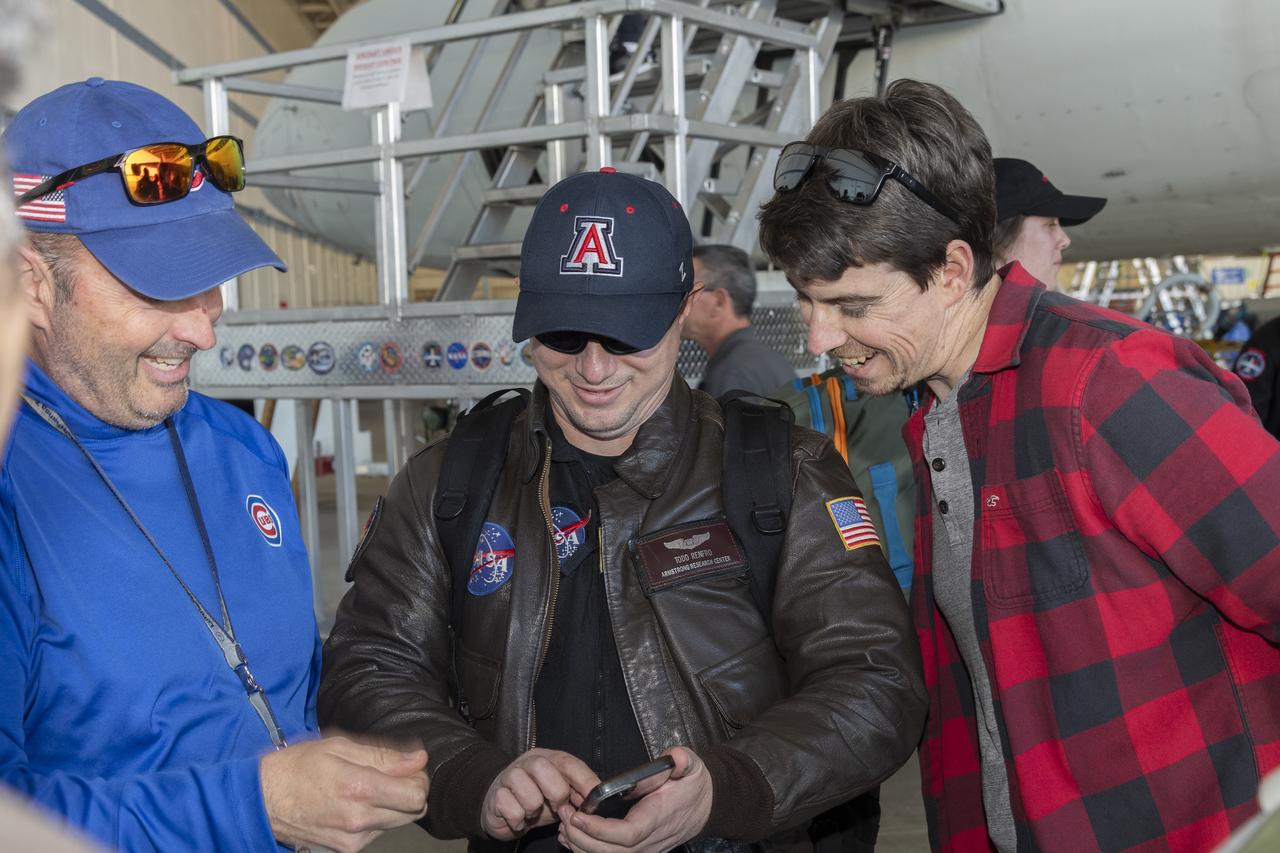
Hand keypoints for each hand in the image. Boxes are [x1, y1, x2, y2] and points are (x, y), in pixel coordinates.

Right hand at [260, 735, 428, 852]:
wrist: (263, 800)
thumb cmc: (299, 767)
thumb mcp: (340, 746)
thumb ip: (384, 754)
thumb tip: (418, 758)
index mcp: (359, 788)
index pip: (416, 795)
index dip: (420, 778)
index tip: (412, 767)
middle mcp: (359, 818)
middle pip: (414, 811)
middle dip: (411, 791)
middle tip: (394, 775)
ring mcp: (353, 838)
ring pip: (397, 822)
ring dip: (393, 805)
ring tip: (368, 787)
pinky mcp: (346, 849)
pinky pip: (377, 832)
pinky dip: (376, 818)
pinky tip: (355, 803)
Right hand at [481, 748, 599, 840]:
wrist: (501, 805)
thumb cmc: (535, 797)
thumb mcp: (559, 795)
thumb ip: (575, 793)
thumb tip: (595, 802)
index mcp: (549, 758)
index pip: (568, 762)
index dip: (584, 780)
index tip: (594, 800)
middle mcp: (528, 762)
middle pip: (544, 768)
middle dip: (556, 793)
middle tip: (558, 807)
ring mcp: (510, 776)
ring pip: (527, 790)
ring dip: (534, 809)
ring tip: (533, 812)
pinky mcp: (496, 794)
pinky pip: (511, 809)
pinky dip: (519, 820)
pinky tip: (520, 819)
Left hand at [557, 747, 712, 852]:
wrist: (706, 805)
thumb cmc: (693, 785)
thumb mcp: (692, 766)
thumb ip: (682, 761)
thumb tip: (675, 758)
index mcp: (658, 819)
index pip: (627, 834)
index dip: (600, 830)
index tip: (578, 816)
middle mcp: (650, 841)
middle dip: (582, 839)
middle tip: (562, 815)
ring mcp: (645, 850)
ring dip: (582, 847)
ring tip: (563, 826)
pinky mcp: (639, 851)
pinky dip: (588, 852)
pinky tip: (572, 839)